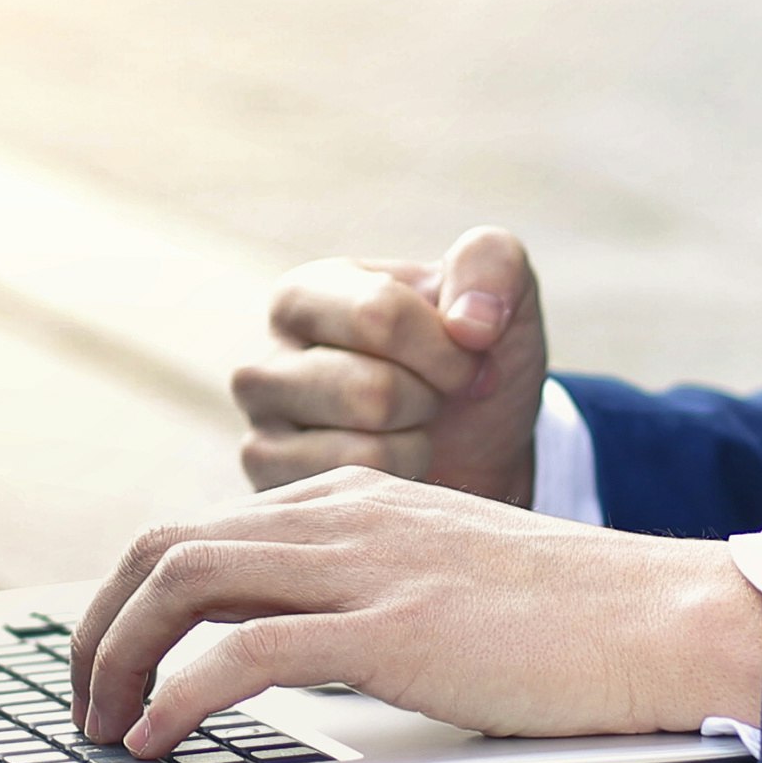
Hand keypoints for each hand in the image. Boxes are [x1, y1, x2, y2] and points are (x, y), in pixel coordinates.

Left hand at [70, 468, 761, 758]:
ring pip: (181, 582)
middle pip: (163, 546)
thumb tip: (299, 660)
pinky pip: (240, 654)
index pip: (201, 532)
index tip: (114, 669)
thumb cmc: (578, 624)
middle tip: (83, 703)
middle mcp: (346, 515)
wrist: (672, 619)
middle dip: (100, 627)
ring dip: (117, 658)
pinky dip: (177, 697)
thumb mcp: (447, 586)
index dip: (134, 604)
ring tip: (103, 727)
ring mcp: (367, 565)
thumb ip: (369, 601)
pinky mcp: (391, 628)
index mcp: (357, 500)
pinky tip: (156, 741)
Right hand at [231, 225, 547, 502]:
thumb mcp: (499, 295)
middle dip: (431, 401)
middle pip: (371, 391)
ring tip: (411, 430)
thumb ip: (491, 264)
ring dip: (414, 447)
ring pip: (360, 452)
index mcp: (308, 295)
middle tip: (435, 399)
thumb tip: (471, 323)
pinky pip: (349, 498)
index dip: (447, 348)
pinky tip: (395, 471)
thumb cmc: (471, 360)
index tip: (471, 357)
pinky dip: (397, 486)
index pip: (379, 313)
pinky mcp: (274, 493)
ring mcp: (261, 436)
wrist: (474, 448)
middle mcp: (265, 361)